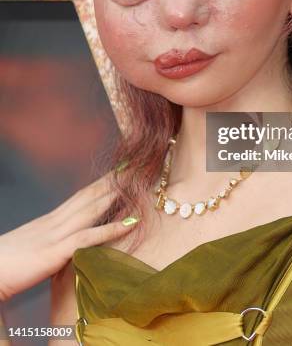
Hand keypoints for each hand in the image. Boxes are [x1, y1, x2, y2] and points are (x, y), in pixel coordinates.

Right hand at [0, 171, 139, 301]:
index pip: (82, 195)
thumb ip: (52, 242)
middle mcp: (55, 222)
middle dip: (114, 181)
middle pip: (90, 195)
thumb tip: (68, 243)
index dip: (103, 182)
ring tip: (138, 184)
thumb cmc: (6, 265)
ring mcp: (55, 235)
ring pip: (91, 209)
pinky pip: (87, 238)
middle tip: (136, 166)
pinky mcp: (54, 252)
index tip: (121, 170)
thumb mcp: (34, 248)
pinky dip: (110, 229)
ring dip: (116, 195)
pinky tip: (130, 224)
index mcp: (51, 220)